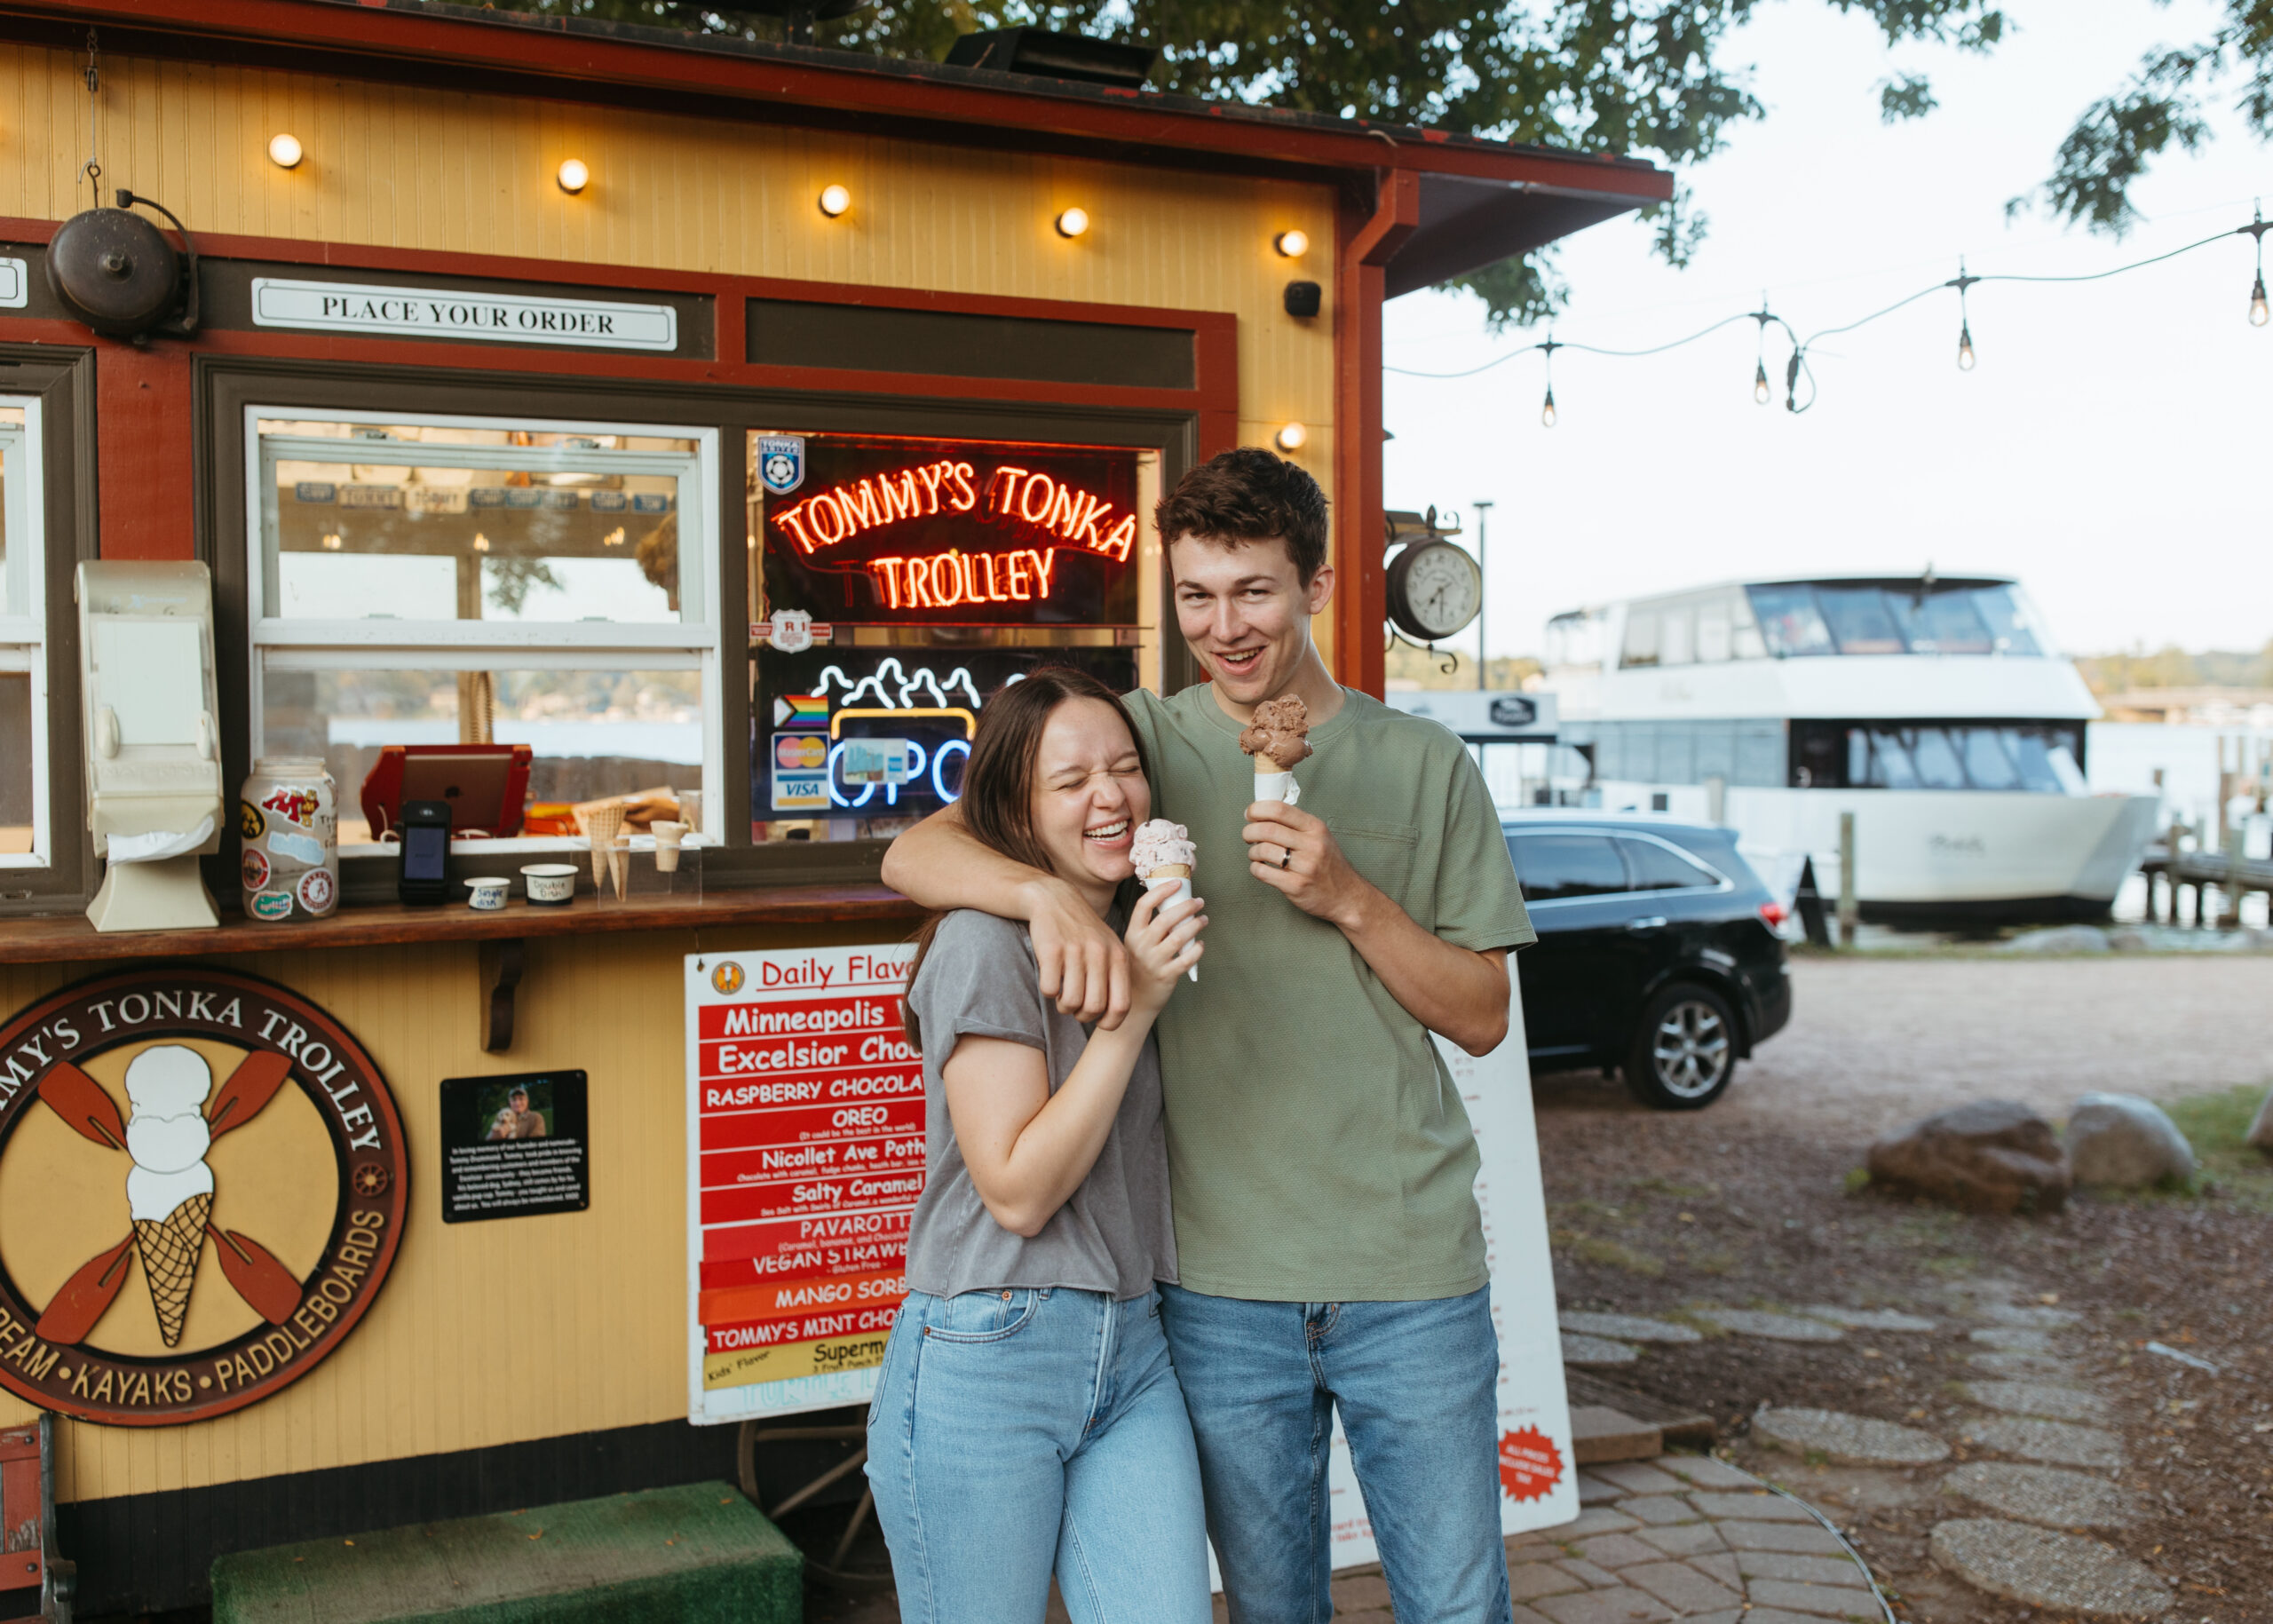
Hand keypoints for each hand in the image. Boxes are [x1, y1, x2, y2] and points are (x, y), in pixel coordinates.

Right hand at [1021, 877, 1132, 1029]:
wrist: (1054, 899)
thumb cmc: (1083, 931)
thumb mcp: (1108, 947)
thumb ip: (1115, 977)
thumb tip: (1112, 1016)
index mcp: (1118, 957)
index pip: (1121, 1005)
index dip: (1110, 1023)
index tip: (1099, 1022)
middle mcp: (1099, 954)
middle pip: (1094, 1007)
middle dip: (1082, 1015)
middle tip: (1076, 1007)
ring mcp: (1075, 951)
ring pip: (1070, 1002)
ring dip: (1064, 1006)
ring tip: (1063, 994)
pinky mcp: (1051, 950)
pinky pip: (1049, 989)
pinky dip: (1048, 991)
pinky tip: (1051, 979)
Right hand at [1124, 883, 1205, 1012]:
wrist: (1136, 1000)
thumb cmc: (1140, 967)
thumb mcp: (1136, 945)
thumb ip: (1150, 928)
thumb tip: (1175, 904)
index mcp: (1132, 934)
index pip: (1143, 905)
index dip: (1161, 891)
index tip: (1176, 883)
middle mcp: (1141, 946)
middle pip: (1165, 919)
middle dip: (1186, 907)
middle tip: (1199, 902)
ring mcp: (1153, 962)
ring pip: (1178, 937)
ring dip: (1195, 925)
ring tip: (1204, 920)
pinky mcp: (1166, 976)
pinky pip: (1186, 959)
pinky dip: (1197, 949)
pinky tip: (1201, 944)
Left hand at [1244, 802, 1377, 929]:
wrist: (1346, 896)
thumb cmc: (1330, 865)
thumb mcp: (1321, 837)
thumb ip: (1297, 825)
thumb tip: (1264, 813)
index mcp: (1315, 828)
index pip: (1280, 809)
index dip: (1258, 809)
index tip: (1250, 813)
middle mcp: (1311, 845)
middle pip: (1267, 829)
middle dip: (1249, 831)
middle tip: (1248, 835)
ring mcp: (1304, 866)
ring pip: (1263, 850)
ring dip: (1253, 852)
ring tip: (1256, 854)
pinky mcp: (1295, 886)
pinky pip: (1263, 872)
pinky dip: (1255, 868)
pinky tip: (1260, 867)